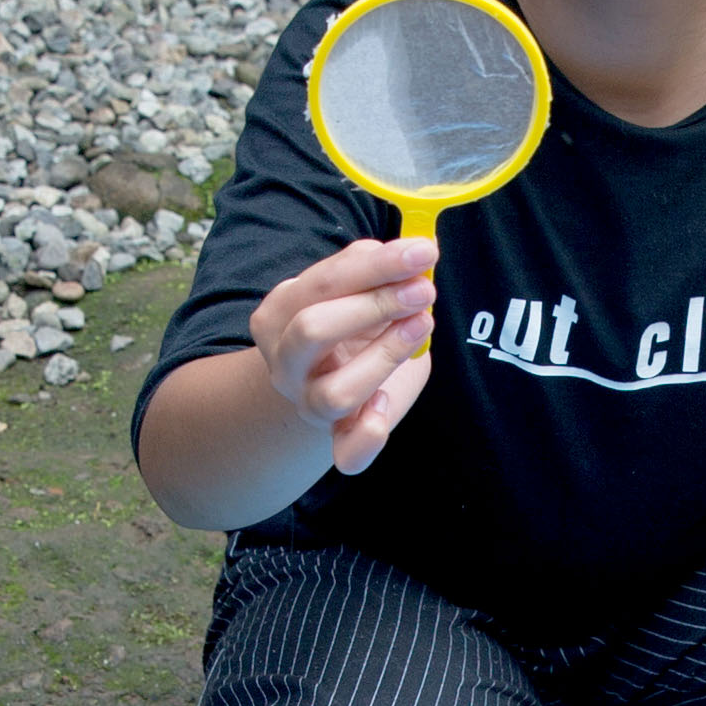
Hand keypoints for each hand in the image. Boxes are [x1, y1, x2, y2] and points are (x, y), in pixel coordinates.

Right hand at [248, 236, 440, 475]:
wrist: (340, 380)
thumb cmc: (354, 325)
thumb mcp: (357, 289)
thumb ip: (372, 269)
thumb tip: (404, 253)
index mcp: (281, 313)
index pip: (322, 282)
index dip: (376, 265)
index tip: (423, 251)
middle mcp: (286, 361)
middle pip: (312, 330)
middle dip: (375, 305)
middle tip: (423, 290)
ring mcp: (307, 403)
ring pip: (333, 392)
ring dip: (383, 356)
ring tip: (421, 325)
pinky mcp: (336, 438)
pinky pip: (346, 453)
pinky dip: (369, 436)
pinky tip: (387, 405)